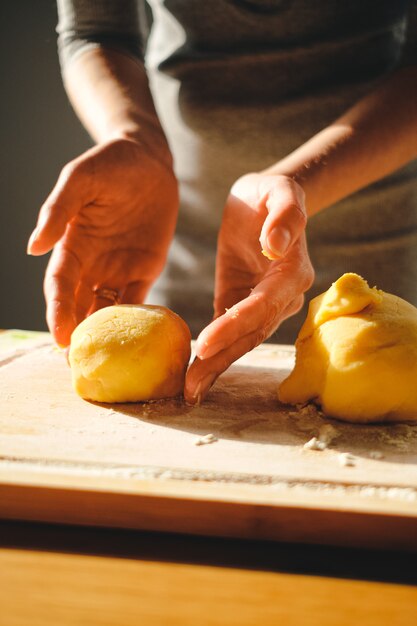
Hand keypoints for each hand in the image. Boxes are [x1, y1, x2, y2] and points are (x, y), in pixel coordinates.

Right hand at [27, 137, 177, 345]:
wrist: (150, 162)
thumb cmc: (111, 164)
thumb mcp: (81, 179)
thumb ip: (58, 210)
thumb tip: (33, 247)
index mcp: (72, 245)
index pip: (61, 285)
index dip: (58, 311)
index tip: (59, 338)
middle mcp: (92, 263)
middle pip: (79, 305)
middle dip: (77, 334)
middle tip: (78, 365)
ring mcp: (118, 269)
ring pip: (107, 309)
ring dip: (104, 335)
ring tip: (107, 362)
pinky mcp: (144, 270)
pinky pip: (139, 301)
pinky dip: (137, 321)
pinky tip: (138, 341)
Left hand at [184, 173, 313, 403]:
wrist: (264, 203)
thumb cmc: (272, 193)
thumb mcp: (281, 189)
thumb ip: (285, 214)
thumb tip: (276, 246)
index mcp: (291, 272)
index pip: (261, 306)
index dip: (234, 326)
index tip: (204, 344)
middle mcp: (282, 297)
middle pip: (251, 334)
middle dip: (221, 360)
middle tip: (190, 388)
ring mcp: (264, 306)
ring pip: (241, 341)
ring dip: (216, 367)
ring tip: (188, 391)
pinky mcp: (243, 306)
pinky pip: (230, 334)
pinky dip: (213, 355)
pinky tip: (193, 374)